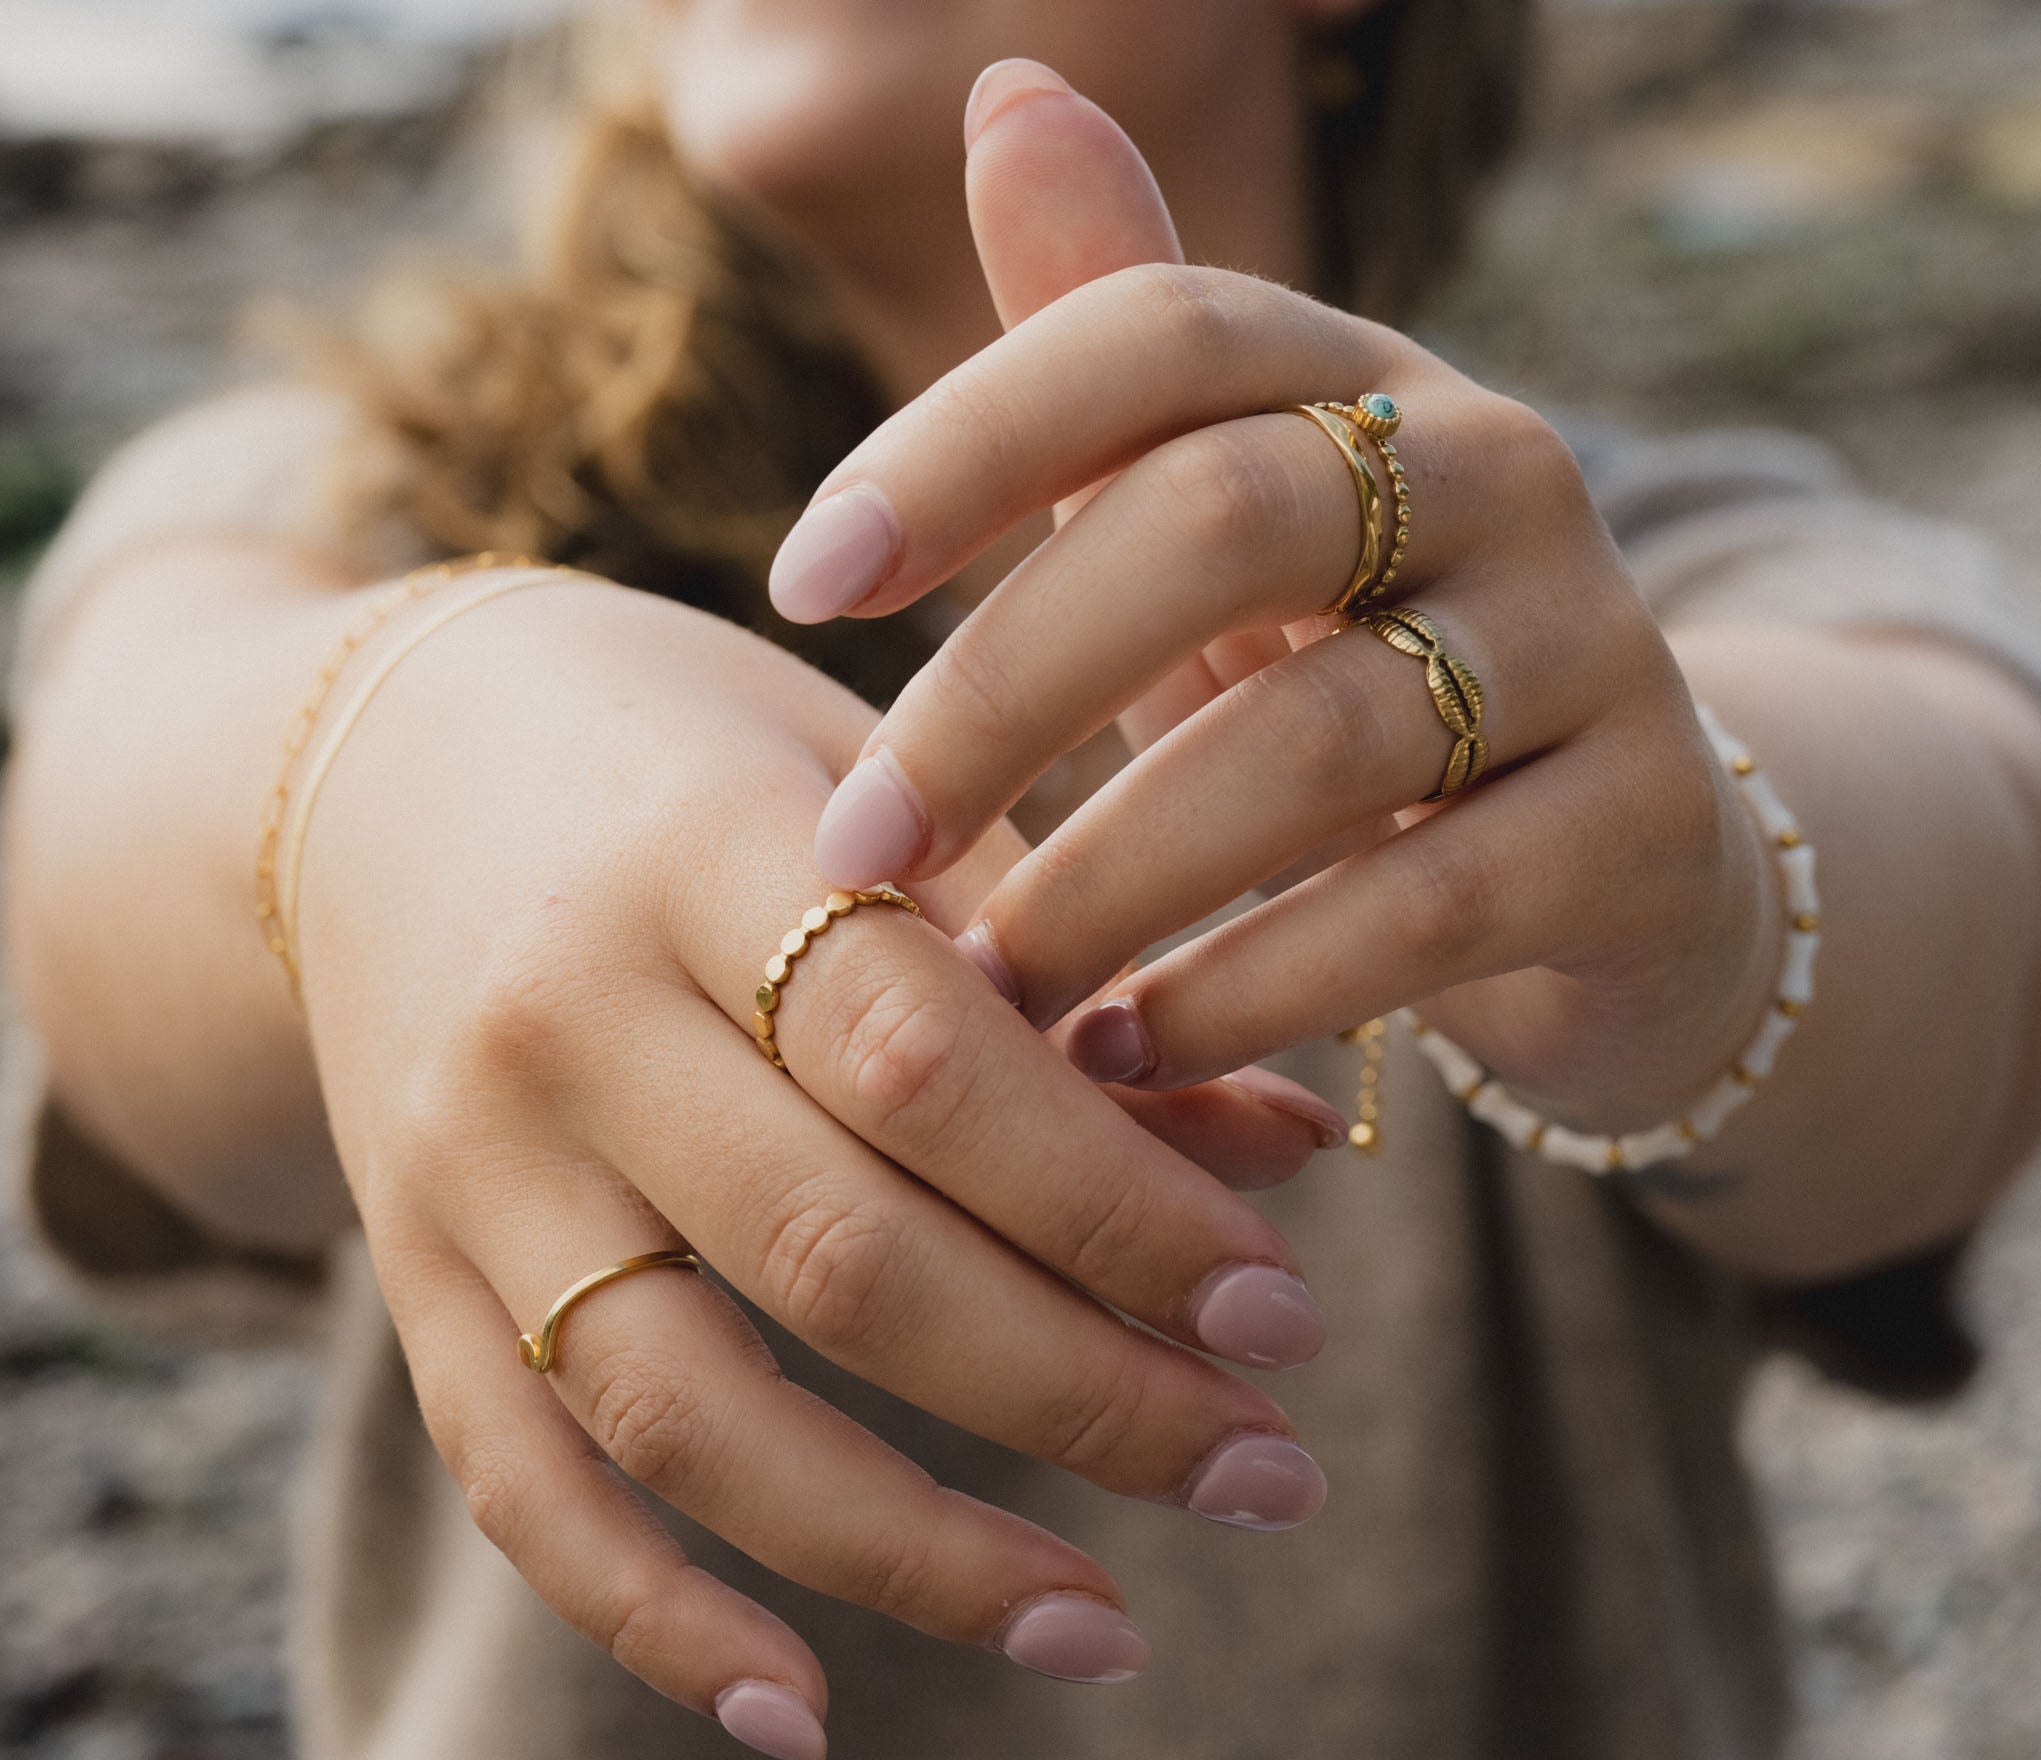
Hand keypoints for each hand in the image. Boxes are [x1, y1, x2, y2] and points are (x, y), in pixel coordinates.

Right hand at [295, 576, 1340, 1740]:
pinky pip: (517, 1475)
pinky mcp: (409, 1264)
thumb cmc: (683, 752)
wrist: (384, 761)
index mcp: (701, 849)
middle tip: (1266, 1472)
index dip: (1115, 1204)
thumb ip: (1055, 959)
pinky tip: (808, 1714)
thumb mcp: (867, 791)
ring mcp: (467, 1160)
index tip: (1281, 1314)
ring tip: (1107, 1626)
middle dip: (1079, 1392)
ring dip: (914, 1549)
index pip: (925, 1060)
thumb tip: (1281, 1152)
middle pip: (836, 1256)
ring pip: (686, 1408)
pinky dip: (654, 1617)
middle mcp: (564, 1015)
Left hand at [771, 61, 1778, 1136]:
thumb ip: (1101, 343)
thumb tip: (1006, 85)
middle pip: (1220, 520)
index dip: (965, 436)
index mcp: (1362, 376)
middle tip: (856, 847)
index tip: (801, 581)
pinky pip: (1425, 905)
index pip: (1156, 329)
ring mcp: (1594, 647)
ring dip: (1109, 876)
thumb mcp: (1211, 523)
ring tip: (980, 986)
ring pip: (1317, 736)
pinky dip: (1251, 986)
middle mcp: (1498, 470)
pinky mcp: (1643, 827)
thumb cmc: (1345, 676)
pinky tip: (1119, 1053)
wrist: (1606, 858)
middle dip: (1006, 690)